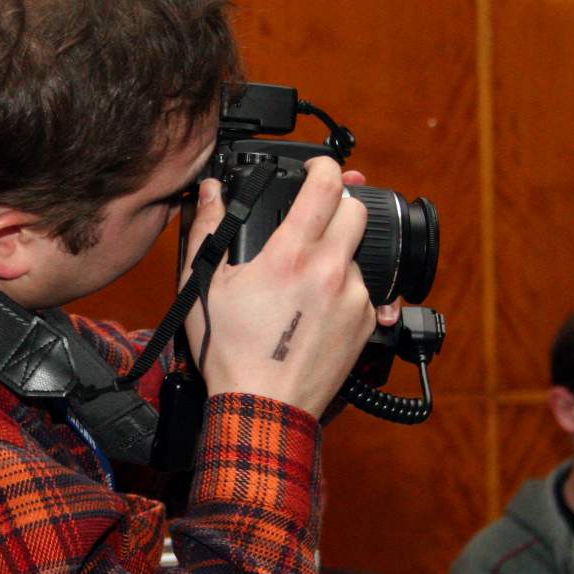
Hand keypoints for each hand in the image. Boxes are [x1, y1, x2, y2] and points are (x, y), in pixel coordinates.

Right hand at [182, 158, 379, 418]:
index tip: (317, 167)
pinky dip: (343, 291)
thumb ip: (208, 230)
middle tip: (314, 218)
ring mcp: (355, 298)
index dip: (323, 165)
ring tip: (304, 282)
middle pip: (356, 210)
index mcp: (291, 254)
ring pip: (357, 254)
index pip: (325, 185)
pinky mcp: (368, 324)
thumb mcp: (205, 287)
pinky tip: (316, 309)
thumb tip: (209, 193)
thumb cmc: (231, 353)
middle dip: (338, 205)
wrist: (264, 408)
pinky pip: (364, 291)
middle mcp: (331, 270)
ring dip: (337, 255)